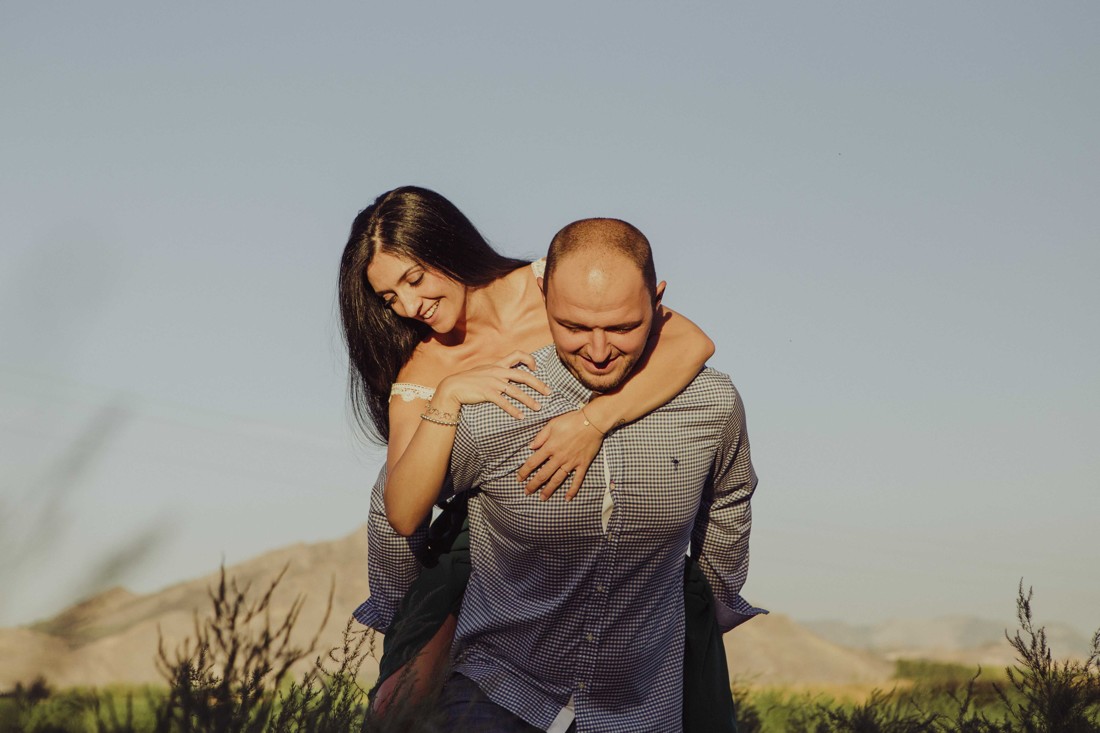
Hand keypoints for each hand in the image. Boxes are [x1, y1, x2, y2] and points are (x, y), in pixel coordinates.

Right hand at [433, 351, 550, 419]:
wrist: (453, 387)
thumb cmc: (469, 380)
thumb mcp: (484, 370)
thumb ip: (497, 371)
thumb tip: (508, 374)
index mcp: (498, 364)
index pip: (517, 355)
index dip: (529, 360)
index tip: (536, 368)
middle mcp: (497, 371)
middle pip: (523, 375)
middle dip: (538, 384)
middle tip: (548, 392)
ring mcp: (492, 382)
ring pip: (516, 391)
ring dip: (529, 400)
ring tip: (538, 408)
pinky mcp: (487, 393)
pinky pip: (504, 402)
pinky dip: (513, 410)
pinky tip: (521, 416)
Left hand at [517, 409, 603, 500]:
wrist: (592, 421)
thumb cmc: (571, 420)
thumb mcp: (552, 424)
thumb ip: (540, 436)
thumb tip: (530, 447)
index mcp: (550, 447)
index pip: (533, 462)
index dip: (524, 471)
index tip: (519, 478)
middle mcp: (559, 457)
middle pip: (543, 474)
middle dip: (533, 485)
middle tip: (527, 492)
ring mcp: (571, 462)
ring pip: (557, 480)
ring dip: (549, 490)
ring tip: (542, 498)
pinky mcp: (582, 464)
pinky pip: (577, 480)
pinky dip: (572, 490)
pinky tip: (567, 498)